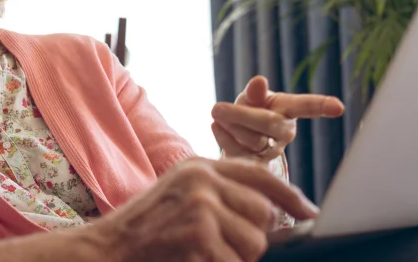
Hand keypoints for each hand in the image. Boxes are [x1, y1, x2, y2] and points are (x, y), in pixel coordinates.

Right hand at [86, 157, 318, 261]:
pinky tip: (194, 261)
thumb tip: (275, 210)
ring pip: (255, 241)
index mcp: (199, 166)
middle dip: (254, 237)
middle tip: (222, 246)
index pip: (259, 175)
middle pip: (264, 213)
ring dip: (237, 257)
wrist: (108, 249)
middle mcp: (202, 179)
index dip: (289, 195)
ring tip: (204, 254)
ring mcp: (201, 206)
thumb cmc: (146, 228)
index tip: (309, 212)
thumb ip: (221, 191)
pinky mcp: (199, 235)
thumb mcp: (181, 193)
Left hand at [211, 76, 343, 160]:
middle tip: (216, 108)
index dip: (323, 106)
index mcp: (289, 109)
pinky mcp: (258, 167)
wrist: (238, 136)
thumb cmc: (249, 109)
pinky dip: (222, 138)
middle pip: (269, 124)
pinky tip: (218, 128)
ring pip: (251, 140)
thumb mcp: (250, 96)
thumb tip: (258, 82)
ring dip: (229, 126)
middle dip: (240, 115)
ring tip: (219, 116)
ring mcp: (273, 151)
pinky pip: (238, 152)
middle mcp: (286, 132)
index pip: (307, 106)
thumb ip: (254, 92)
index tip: (338, 107)